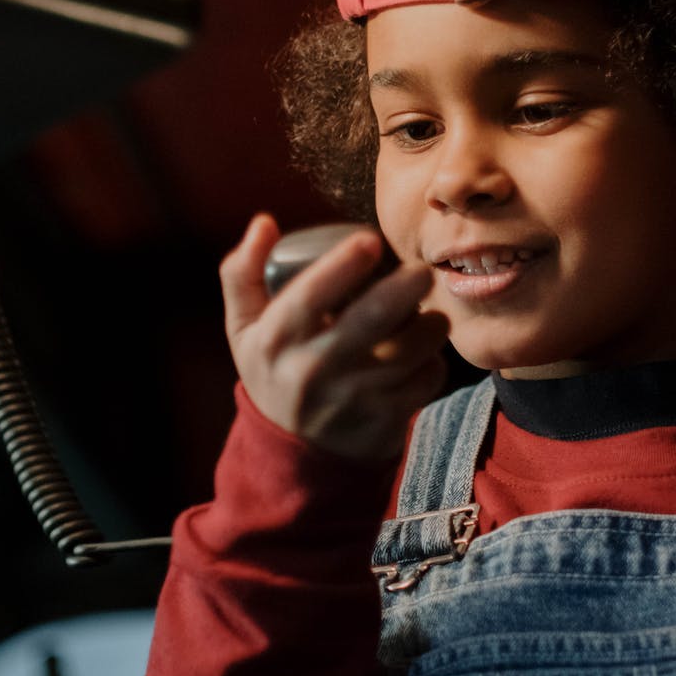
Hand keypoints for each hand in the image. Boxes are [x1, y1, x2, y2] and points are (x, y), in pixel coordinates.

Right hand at [220, 214, 448, 460]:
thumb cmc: (274, 368)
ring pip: (408, 351)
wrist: (293, 452)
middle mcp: (311, 369)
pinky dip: (433, 362)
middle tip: (420, 270)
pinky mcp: (381, 421)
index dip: (342, 264)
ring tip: (430, 313)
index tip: (370, 238)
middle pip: (369, 320)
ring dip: (430, 325)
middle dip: (404, 287)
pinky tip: (426, 351)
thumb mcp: (242, 327)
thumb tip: (264, 223)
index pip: (309, 296)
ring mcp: (349, 398)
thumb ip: (242, 273)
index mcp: (274, 340)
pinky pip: (423, 382)